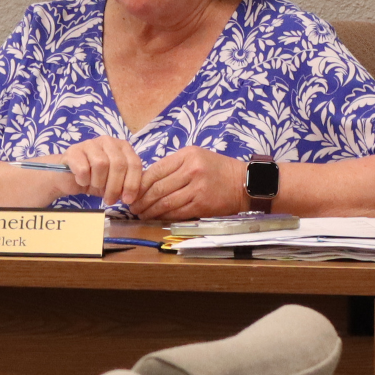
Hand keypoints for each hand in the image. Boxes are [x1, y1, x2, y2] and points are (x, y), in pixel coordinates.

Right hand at [55, 137, 146, 206]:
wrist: (69, 177)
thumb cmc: (95, 179)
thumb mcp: (115, 182)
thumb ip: (127, 184)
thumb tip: (136, 195)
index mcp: (122, 146)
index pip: (134, 163)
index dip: (132, 183)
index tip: (127, 200)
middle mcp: (108, 141)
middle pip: (119, 164)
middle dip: (115, 187)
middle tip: (109, 200)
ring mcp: (90, 143)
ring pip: (101, 164)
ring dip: (98, 182)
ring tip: (94, 186)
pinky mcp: (74, 150)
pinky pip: (83, 168)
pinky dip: (84, 180)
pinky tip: (81, 181)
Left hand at [128, 147, 248, 220]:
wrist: (244, 182)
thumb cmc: (217, 169)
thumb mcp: (196, 157)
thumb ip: (173, 166)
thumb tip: (146, 180)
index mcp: (187, 156)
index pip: (155, 170)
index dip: (139, 183)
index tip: (130, 191)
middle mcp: (191, 170)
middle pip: (157, 187)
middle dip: (141, 199)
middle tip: (132, 206)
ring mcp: (197, 188)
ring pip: (165, 202)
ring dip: (150, 210)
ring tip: (141, 214)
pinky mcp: (202, 204)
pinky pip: (177, 212)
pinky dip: (163, 216)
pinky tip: (156, 218)